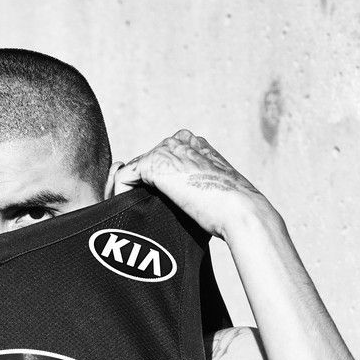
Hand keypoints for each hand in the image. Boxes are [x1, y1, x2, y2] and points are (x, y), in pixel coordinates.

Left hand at [106, 130, 265, 239]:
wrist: (240, 210)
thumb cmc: (232, 213)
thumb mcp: (211, 195)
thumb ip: (193, 192)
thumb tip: (188, 208)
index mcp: (196, 145)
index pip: (164, 160)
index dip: (155, 186)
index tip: (153, 207)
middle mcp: (180, 141)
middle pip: (145, 164)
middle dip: (139, 189)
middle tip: (137, 215)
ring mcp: (167, 150)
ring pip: (132, 171)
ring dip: (128, 194)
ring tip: (131, 218)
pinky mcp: (154, 164)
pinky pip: (123, 179)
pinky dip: (119, 196)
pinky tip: (127, 214)